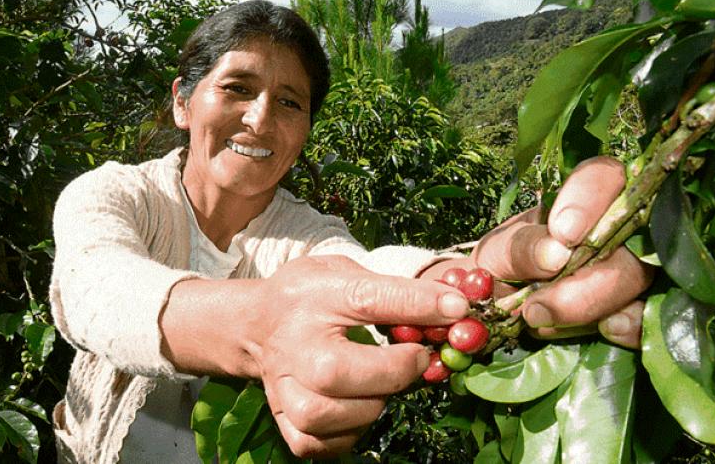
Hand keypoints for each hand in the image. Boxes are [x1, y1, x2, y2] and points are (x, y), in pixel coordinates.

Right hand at [255, 255, 468, 457]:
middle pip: (337, 372)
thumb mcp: (345, 272)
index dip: (418, 304)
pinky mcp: (282, 418)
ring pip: (325, 415)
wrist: (258, 324)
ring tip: (381, 385)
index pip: (368, 299)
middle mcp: (292, 343)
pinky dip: (347, 432)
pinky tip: (358, 408)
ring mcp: (282, 386)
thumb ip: (394, 289)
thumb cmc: (311, 296)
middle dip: (392, 371)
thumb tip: (453, 308)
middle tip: (415, 360)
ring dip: (369, 404)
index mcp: (313, 296)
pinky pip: (316, 442)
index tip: (457, 308)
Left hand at [471, 157, 652, 347]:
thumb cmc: (500, 263)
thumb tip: (556, 253)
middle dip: (589, 280)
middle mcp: (618, 227)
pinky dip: (632, 328)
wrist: (495, 304)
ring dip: (597, 307)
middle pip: (630, 240)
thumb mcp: (497, 251)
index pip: (603, 178)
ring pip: (639, 279)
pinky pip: (651, 317)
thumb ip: (520, 247)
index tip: (563, 233)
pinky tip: (609, 332)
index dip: (590, 201)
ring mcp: (634, 267)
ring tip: (543, 321)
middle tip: (538, 307)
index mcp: (582, 199)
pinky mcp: (637, 307)